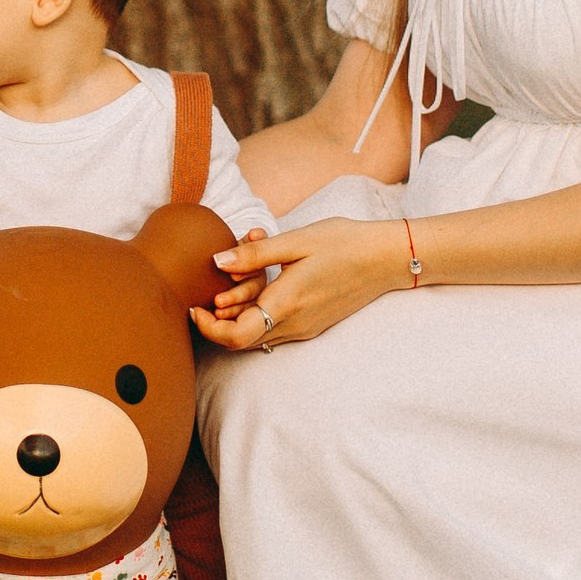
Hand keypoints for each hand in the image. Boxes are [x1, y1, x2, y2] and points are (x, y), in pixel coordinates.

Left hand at [191, 217, 407, 352]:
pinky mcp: (311, 325)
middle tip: (218, 281)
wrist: (386, 259)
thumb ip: (255, 254)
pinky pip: (274, 327)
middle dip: (221, 314)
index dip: (208, 328)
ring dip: (240, 310)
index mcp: (286, 303)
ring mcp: (304, 329)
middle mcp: (294, 325)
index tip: (194, 306)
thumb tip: (216, 262)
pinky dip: (259, 309)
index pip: (235, 337)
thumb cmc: (343, 243)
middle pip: (241, 338)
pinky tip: (264, 277)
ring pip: (257, 334)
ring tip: (242, 271)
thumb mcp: (296, 241)